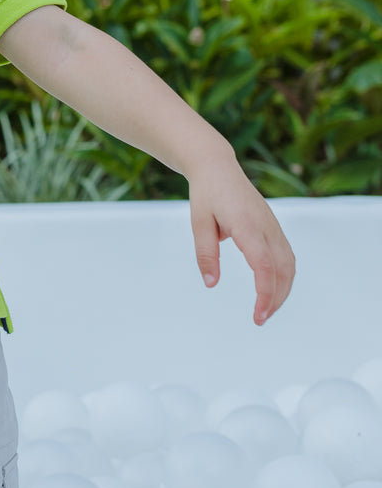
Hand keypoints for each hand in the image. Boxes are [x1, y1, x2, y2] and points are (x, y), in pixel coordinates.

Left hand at [188, 154, 295, 326]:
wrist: (218, 167)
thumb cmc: (206, 194)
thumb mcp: (199, 223)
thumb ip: (206, 254)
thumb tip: (212, 284)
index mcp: (247, 225)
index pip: (264, 265)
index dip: (265, 293)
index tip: (258, 315)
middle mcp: (266, 226)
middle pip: (283, 269)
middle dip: (276, 298)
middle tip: (260, 319)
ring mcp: (274, 226)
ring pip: (289, 264)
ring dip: (282, 290)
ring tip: (266, 310)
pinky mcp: (274, 227)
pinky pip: (286, 256)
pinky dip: (284, 276)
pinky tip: (273, 290)